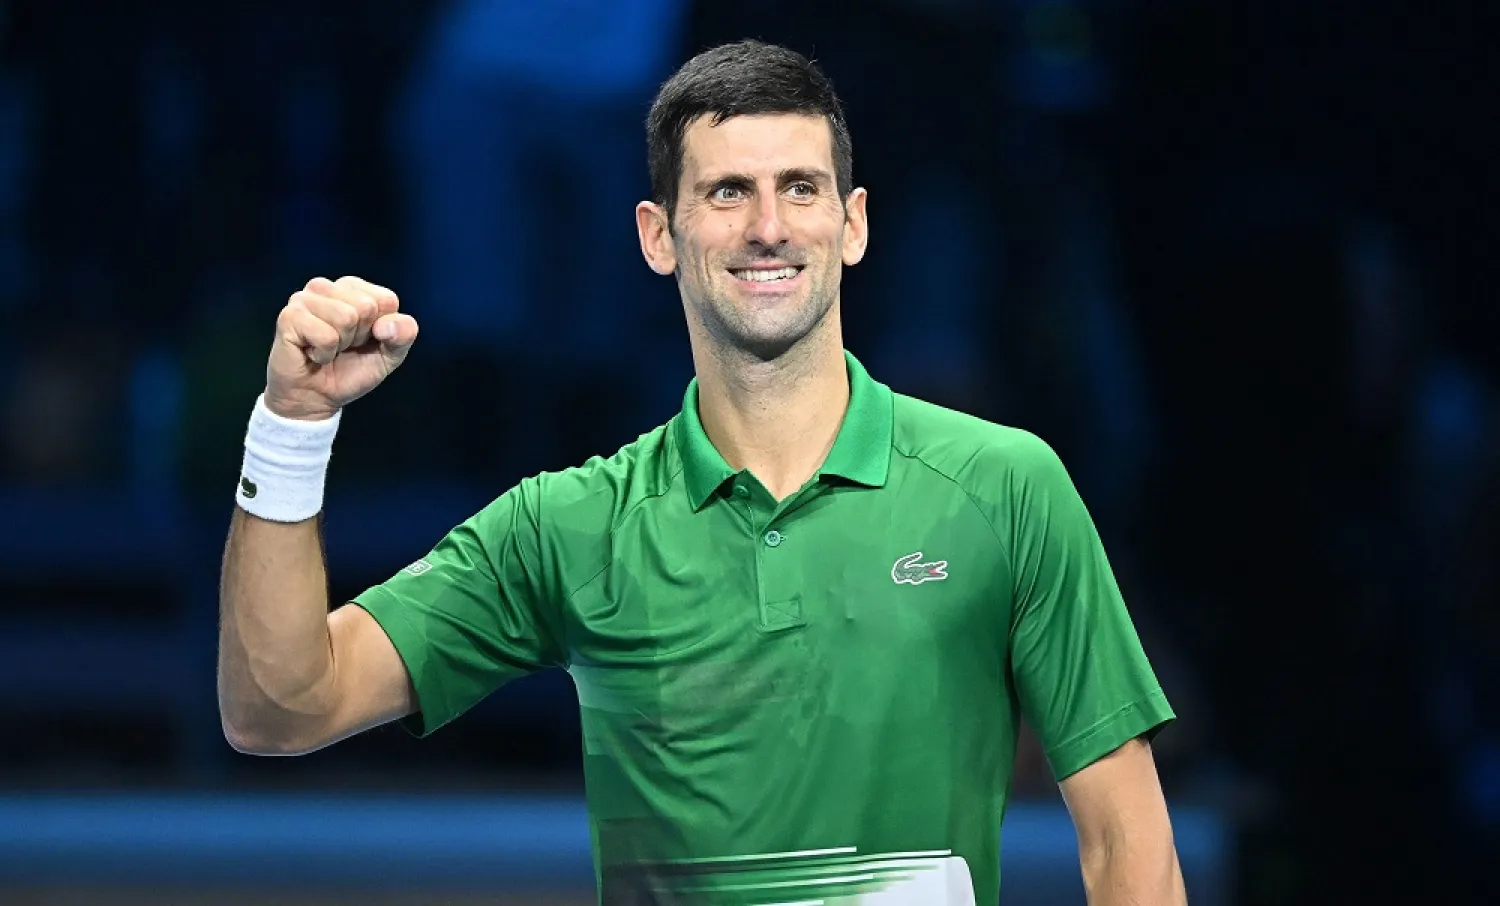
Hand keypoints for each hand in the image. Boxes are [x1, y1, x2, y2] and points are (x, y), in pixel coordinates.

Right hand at [265, 276, 418, 419]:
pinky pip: (326, 336)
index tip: (363, 340)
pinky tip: (312, 353)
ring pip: (346, 317)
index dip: (381, 329)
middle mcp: (327, 287)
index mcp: (353, 289)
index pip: (387, 300)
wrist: (317, 398)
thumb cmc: (351, 371)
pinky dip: (323, 354)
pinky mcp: (289, 316)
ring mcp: (304, 298)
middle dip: (360, 336)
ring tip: (327, 348)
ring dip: (340, 345)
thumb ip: (404, 333)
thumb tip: (386, 325)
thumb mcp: (390, 354)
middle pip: (366, 306)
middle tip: (342, 347)